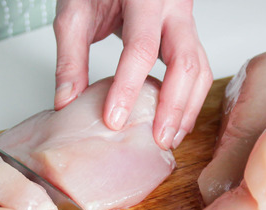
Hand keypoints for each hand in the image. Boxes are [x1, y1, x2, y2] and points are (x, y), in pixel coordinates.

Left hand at [53, 0, 212, 149]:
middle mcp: (172, 6)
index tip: (114, 119)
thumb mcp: (75, 12)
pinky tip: (174, 121)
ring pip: (199, 68)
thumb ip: (70, 56)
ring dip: (187, 108)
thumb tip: (66, 101)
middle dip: (172, 106)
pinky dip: (189, 98)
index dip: (128, 87)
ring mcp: (184, 20)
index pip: (140, 47)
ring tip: (169, 138)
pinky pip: (198, 68)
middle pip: (184, 62)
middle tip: (158, 140)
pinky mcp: (186, 35)